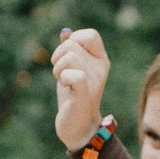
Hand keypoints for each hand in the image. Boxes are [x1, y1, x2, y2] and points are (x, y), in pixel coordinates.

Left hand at [52, 28, 109, 149]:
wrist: (78, 126)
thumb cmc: (73, 96)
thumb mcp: (71, 69)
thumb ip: (70, 50)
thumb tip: (65, 33)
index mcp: (101, 59)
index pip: (91, 35)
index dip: (74, 39)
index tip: (67, 55)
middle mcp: (101, 68)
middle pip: (71, 44)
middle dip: (58, 56)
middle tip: (61, 73)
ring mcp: (94, 81)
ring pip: (69, 56)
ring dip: (58, 68)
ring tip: (63, 81)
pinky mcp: (85, 94)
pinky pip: (75, 74)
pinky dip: (64, 78)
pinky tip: (66, 87)